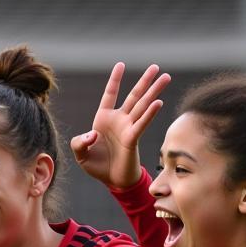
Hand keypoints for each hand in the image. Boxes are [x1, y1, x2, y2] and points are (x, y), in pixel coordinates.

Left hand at [70, 62, 170, 189]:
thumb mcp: (80, 154)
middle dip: (145, 81)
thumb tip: (92, 135)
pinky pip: (141, 124)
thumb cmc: (97, 166)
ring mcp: (127, 128)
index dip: (115, 81)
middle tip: (156, 66)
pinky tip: (158, 102)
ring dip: (154, 91)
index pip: (110, 95)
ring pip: (142, 105)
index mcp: (103, 119)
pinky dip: (149, 113)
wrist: (112, 182)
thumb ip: (79, 143)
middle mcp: (118, 120)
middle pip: (133, 96)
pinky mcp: (133, 139)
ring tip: (166, 77)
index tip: (121, 65)